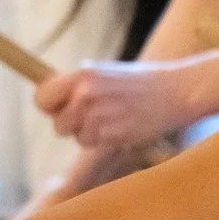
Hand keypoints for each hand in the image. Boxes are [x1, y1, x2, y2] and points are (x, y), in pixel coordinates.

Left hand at [35, 60, 197, 149]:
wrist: (176, 90)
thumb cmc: (142, 83)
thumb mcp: (105, 74)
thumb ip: (79, 87)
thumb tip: (55, 103)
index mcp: (82, 75)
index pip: (42, 98)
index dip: (50, 107)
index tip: (61, 109)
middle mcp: (85, 95)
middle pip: (58, 124)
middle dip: (73, 125)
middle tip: (94, 118)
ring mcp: (99, 116)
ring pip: (77, 138)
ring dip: (91, 135)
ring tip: (113, 120)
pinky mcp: (113, 134)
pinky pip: (96, 145)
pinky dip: (107, 140)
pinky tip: (123, 127)